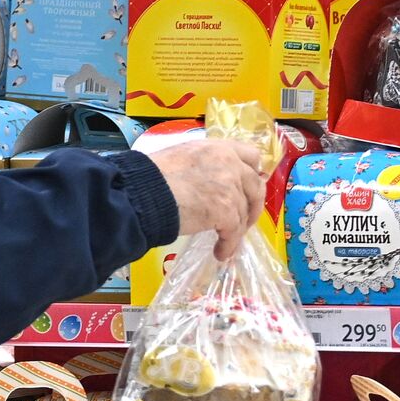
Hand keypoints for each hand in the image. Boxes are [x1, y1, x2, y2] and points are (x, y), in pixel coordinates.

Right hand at [148, 139, 265, 259]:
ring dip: (236, 230)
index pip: (251, 156)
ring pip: (243, 213)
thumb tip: (209, 183)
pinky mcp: (226, 212)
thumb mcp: (183, 157)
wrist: (143, 192)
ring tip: (224, 242)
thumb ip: (204, 165)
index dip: (253, 173)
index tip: (248, 187)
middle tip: (245, 219)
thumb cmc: (152, 176)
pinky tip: (220, 252)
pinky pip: (234, 233)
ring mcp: (230, 188)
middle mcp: (230, 164)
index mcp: (219, 148)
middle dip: (253, 205)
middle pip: (256, 186)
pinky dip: (228, 245)